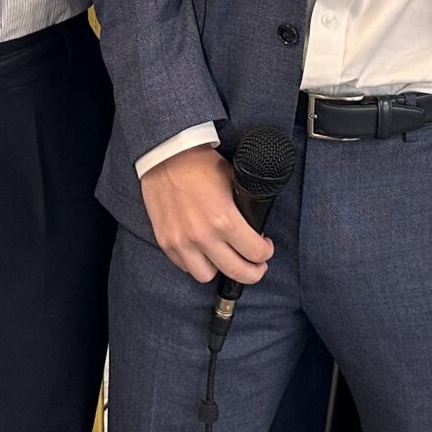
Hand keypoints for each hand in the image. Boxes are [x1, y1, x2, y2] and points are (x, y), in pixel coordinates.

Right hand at [140, 146, 272, 283]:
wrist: (166, 155)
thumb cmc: (200, 164)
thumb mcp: (233, 181)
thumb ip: (244, 207)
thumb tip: (254, 225)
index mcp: (224, 219)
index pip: (255, 253)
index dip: (266, 252)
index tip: (266, 248)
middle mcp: (203, 236)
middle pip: (237, 272)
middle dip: (253, 272)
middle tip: (256, 265)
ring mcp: (182, 242)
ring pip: (207, 276)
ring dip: (219, 268)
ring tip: (224, 257)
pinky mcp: (166, 242)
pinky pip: (185, 266)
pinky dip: (196, 262)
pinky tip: (203, 251)